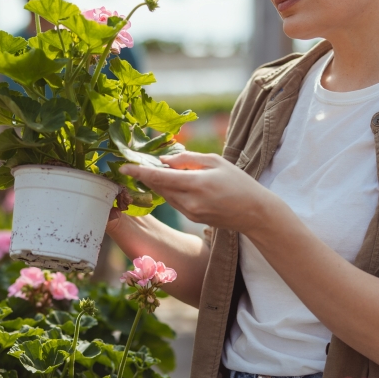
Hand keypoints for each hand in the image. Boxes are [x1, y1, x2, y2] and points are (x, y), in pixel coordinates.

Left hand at [120, 152, 275, 232]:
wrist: (255, 212)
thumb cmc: (238, 182)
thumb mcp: (215, 161)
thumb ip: (187, 158)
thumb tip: (164, 160)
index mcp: (196, 184)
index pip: (160, 178)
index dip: (139, 172)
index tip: (123, 167)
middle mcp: (190, 202)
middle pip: (159, 187)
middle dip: (149, 175)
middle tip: (142, 162)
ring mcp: (191, 213)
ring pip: (166, 195)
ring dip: (161, 183)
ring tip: (165, 170)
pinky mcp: (193, 218)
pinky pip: (175, 201)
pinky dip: (172, 191)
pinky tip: (178, 182)